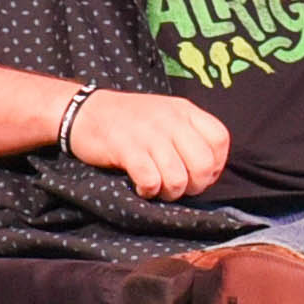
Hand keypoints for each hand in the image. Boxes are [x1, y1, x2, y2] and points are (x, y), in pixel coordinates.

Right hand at [65, 89, 231, 201]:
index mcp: (184, 110)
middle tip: (179, 187)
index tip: (200, 174)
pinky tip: (141, 188)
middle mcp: (171, 120)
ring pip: (179, 178)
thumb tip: (209, 169)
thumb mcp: (165, 115)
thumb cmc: (128, 119)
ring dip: (170, 192)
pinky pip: (151, 181)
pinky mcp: (126, 149)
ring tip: (159, 189)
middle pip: (204, 164)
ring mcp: (149, 134)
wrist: (83, 111)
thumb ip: (188, 133)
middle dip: (195, 185)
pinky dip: (148, 191)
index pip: (220, 139)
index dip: (216, 164)